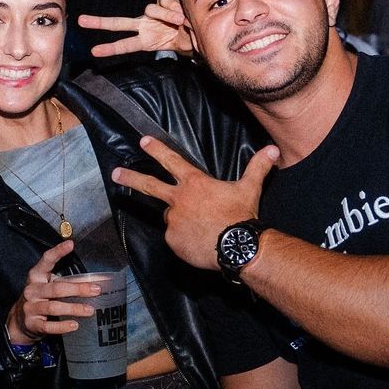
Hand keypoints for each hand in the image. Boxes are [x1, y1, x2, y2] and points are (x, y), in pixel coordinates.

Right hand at [5, 241, 102, 343]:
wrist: (19, 321)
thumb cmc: (40, 298)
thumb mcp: (48, 285)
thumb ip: (65, 281)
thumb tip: (93, 281)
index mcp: (36, 276)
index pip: (46, 260)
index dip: (58, 252)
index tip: (71, 244)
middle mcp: (32, 290)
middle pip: (56, 288)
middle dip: (78, 289)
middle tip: (96, 290)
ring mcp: (30, 307)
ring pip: (53, 307)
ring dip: (73, 308)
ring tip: (89, 310)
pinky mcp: (32, 323)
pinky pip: (48, 326)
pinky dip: (62, 326)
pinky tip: (74, 325)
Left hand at [79, 0, 191, 57]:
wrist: (200, 31)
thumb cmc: (189, 41)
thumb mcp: (180, 45)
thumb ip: (176, 36)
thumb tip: (176, 21)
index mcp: (146, 40)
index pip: (125, 44)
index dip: (111, 48)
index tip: (94, 52)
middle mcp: (144, 25)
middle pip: (118, 23)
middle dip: (99, 22)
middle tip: (80, 21)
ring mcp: (152, 14)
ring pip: (151, 9)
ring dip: (167, 15)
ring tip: (180, 22)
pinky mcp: (163, 2)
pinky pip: (164, 2)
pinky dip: (174, 8)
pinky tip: (182, 14)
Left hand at [113, 137, 278, 270]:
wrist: (237, 246)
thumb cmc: (242, 215)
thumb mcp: (250, 188)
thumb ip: (258, 167)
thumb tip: (273, 150)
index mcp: (194, 183)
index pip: (171, 161)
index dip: (156, 150)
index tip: (142, 142)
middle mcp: (178, 200)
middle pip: (149, 186)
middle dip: (130, 178)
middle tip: (114, 174)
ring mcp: (173, 221)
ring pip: (172, 218)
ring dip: (182, 220)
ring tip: (203, 227)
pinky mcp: (173, 241)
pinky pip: (176, 238)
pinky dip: (185, 239)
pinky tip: (200, 241)